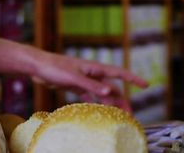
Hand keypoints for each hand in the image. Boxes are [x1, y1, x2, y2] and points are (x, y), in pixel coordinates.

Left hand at [32, 51, 147, 111]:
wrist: (37, 66)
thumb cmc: (54, 68)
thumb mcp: (73, 77)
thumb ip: (91, 86)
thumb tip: (110, 93)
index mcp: (95, 68)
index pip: (119, 73)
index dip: (133, 79)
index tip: (146, 85)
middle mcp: (92, 73)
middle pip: (112, 88)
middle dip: (122, 100)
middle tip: (130, 115)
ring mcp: (84, 80)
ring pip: (102, 93)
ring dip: (110, 104)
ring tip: (117, 117)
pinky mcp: (76, 86)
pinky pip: (90, 96)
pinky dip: (96, 103)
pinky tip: (99, 112)